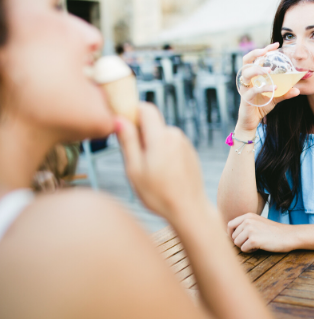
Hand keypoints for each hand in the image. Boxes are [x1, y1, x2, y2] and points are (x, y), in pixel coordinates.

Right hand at [116, 103, 208, 221]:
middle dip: (140, 135)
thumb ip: (128, 141)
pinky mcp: (190, 152)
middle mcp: (175, 135)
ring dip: (152, 146)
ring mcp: (185, 143)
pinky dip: (163, 153)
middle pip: (152, 124)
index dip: (132, 113)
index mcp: (161, 136)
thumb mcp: (135, 169)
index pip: (145, 108)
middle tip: (135, 160)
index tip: (123, 128)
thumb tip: (119, 119)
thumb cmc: (158, 193)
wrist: (189, 209)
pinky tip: (164, 174)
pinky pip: (171, 145)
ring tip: (151, 172)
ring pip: (161, 136)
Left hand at [227, 213, 295, 252]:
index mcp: (248, 216)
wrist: (288, 235)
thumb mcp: (258, 223)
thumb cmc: (273, 231)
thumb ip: (244, 225)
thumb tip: (227, 235)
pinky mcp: (254, 240)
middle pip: (232, 236)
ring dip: (245, 246)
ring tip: (256, 244)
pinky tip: (259, 247)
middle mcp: (247, 221)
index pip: (229, 225)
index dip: (231, 234)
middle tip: (252, 242)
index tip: (238, 239)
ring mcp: (250, 230)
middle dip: (240, 242)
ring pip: (236, 243)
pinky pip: (243, 249)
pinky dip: (250, 251)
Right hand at [236, 43, 300, 131]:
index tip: (276, 45)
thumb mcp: (275, 97)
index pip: (255, 58)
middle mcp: (246, 79)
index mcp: (252, 75)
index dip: (264, 50)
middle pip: (246, 61)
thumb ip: (285, 92)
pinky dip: (264, 88)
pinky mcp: (246, 98)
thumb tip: (298, 89)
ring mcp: (245, 88)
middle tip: (267, 52)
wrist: (251, 122)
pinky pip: (253, 90)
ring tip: (269, 70)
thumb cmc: (261, 105)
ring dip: (258, 70)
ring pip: (247, 74)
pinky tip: (274, 87)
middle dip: (256, 54)